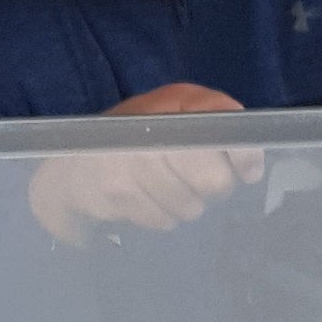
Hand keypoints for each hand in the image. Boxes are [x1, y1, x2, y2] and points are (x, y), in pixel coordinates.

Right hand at [28, 77, 261, 243]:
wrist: (69, 171)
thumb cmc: (133, 142)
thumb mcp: (172, 115)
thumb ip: (215, 124)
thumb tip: (252, 165)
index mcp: (173, 101)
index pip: (224, 125)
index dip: (243, 155)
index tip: (247, 172)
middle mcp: (151, 128)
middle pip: (212, 180)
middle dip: (212, 189)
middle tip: (197, 183)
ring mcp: (130, 162)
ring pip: (190, 207)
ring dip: (183, 205)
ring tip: (162, 189)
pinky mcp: (115, 195)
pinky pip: (163, 220)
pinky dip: (159, 216)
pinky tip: (143, 200)